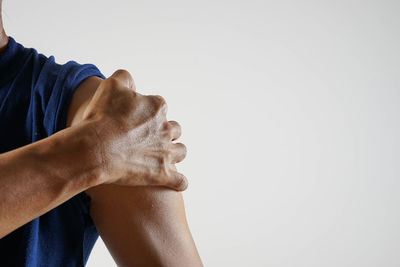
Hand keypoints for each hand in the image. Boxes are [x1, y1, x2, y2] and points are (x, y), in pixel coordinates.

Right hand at [82, 70, 187, 190]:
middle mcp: (166, 129)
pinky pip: (180, 181)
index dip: (148, 114)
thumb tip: (131, 81)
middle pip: (174, 129)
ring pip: (181, 151)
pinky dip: (179, 182)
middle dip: (165, 133)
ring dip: (174, 153)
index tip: (136, 120)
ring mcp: (167, 152)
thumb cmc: (101, 117)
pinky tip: (176, 183)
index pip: (160, 107)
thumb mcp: (111, 85)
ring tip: (164, 157)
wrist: (95, 148)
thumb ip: (124, 78)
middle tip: (149, 139)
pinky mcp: (163, 174)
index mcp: (157, 107)